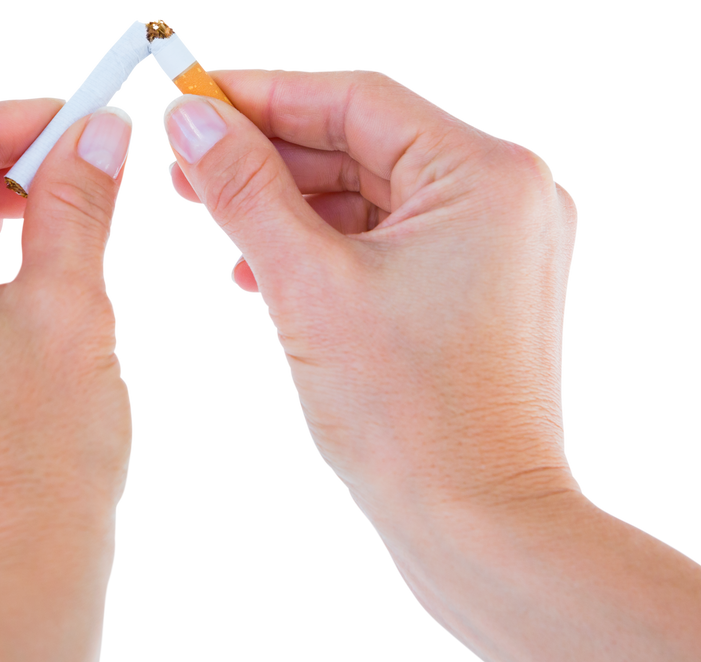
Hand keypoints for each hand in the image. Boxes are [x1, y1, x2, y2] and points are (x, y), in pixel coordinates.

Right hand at [160, 70, 700, 661]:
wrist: (479, 527)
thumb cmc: (412, 422)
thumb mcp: (307, 288)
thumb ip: (245, 191)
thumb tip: (194, 119)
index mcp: (488, 178)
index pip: (356, 101)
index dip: (263, 95)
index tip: (192, 96)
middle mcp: (510, 200)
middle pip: (366, 144)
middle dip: (271, 156)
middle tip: (190, 161)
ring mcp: (502, 248)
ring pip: (374, 197)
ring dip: (294, 205)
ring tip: (218, 218)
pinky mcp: (483, 291)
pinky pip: (393, 243)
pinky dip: (330, 249)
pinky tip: (267, 271)